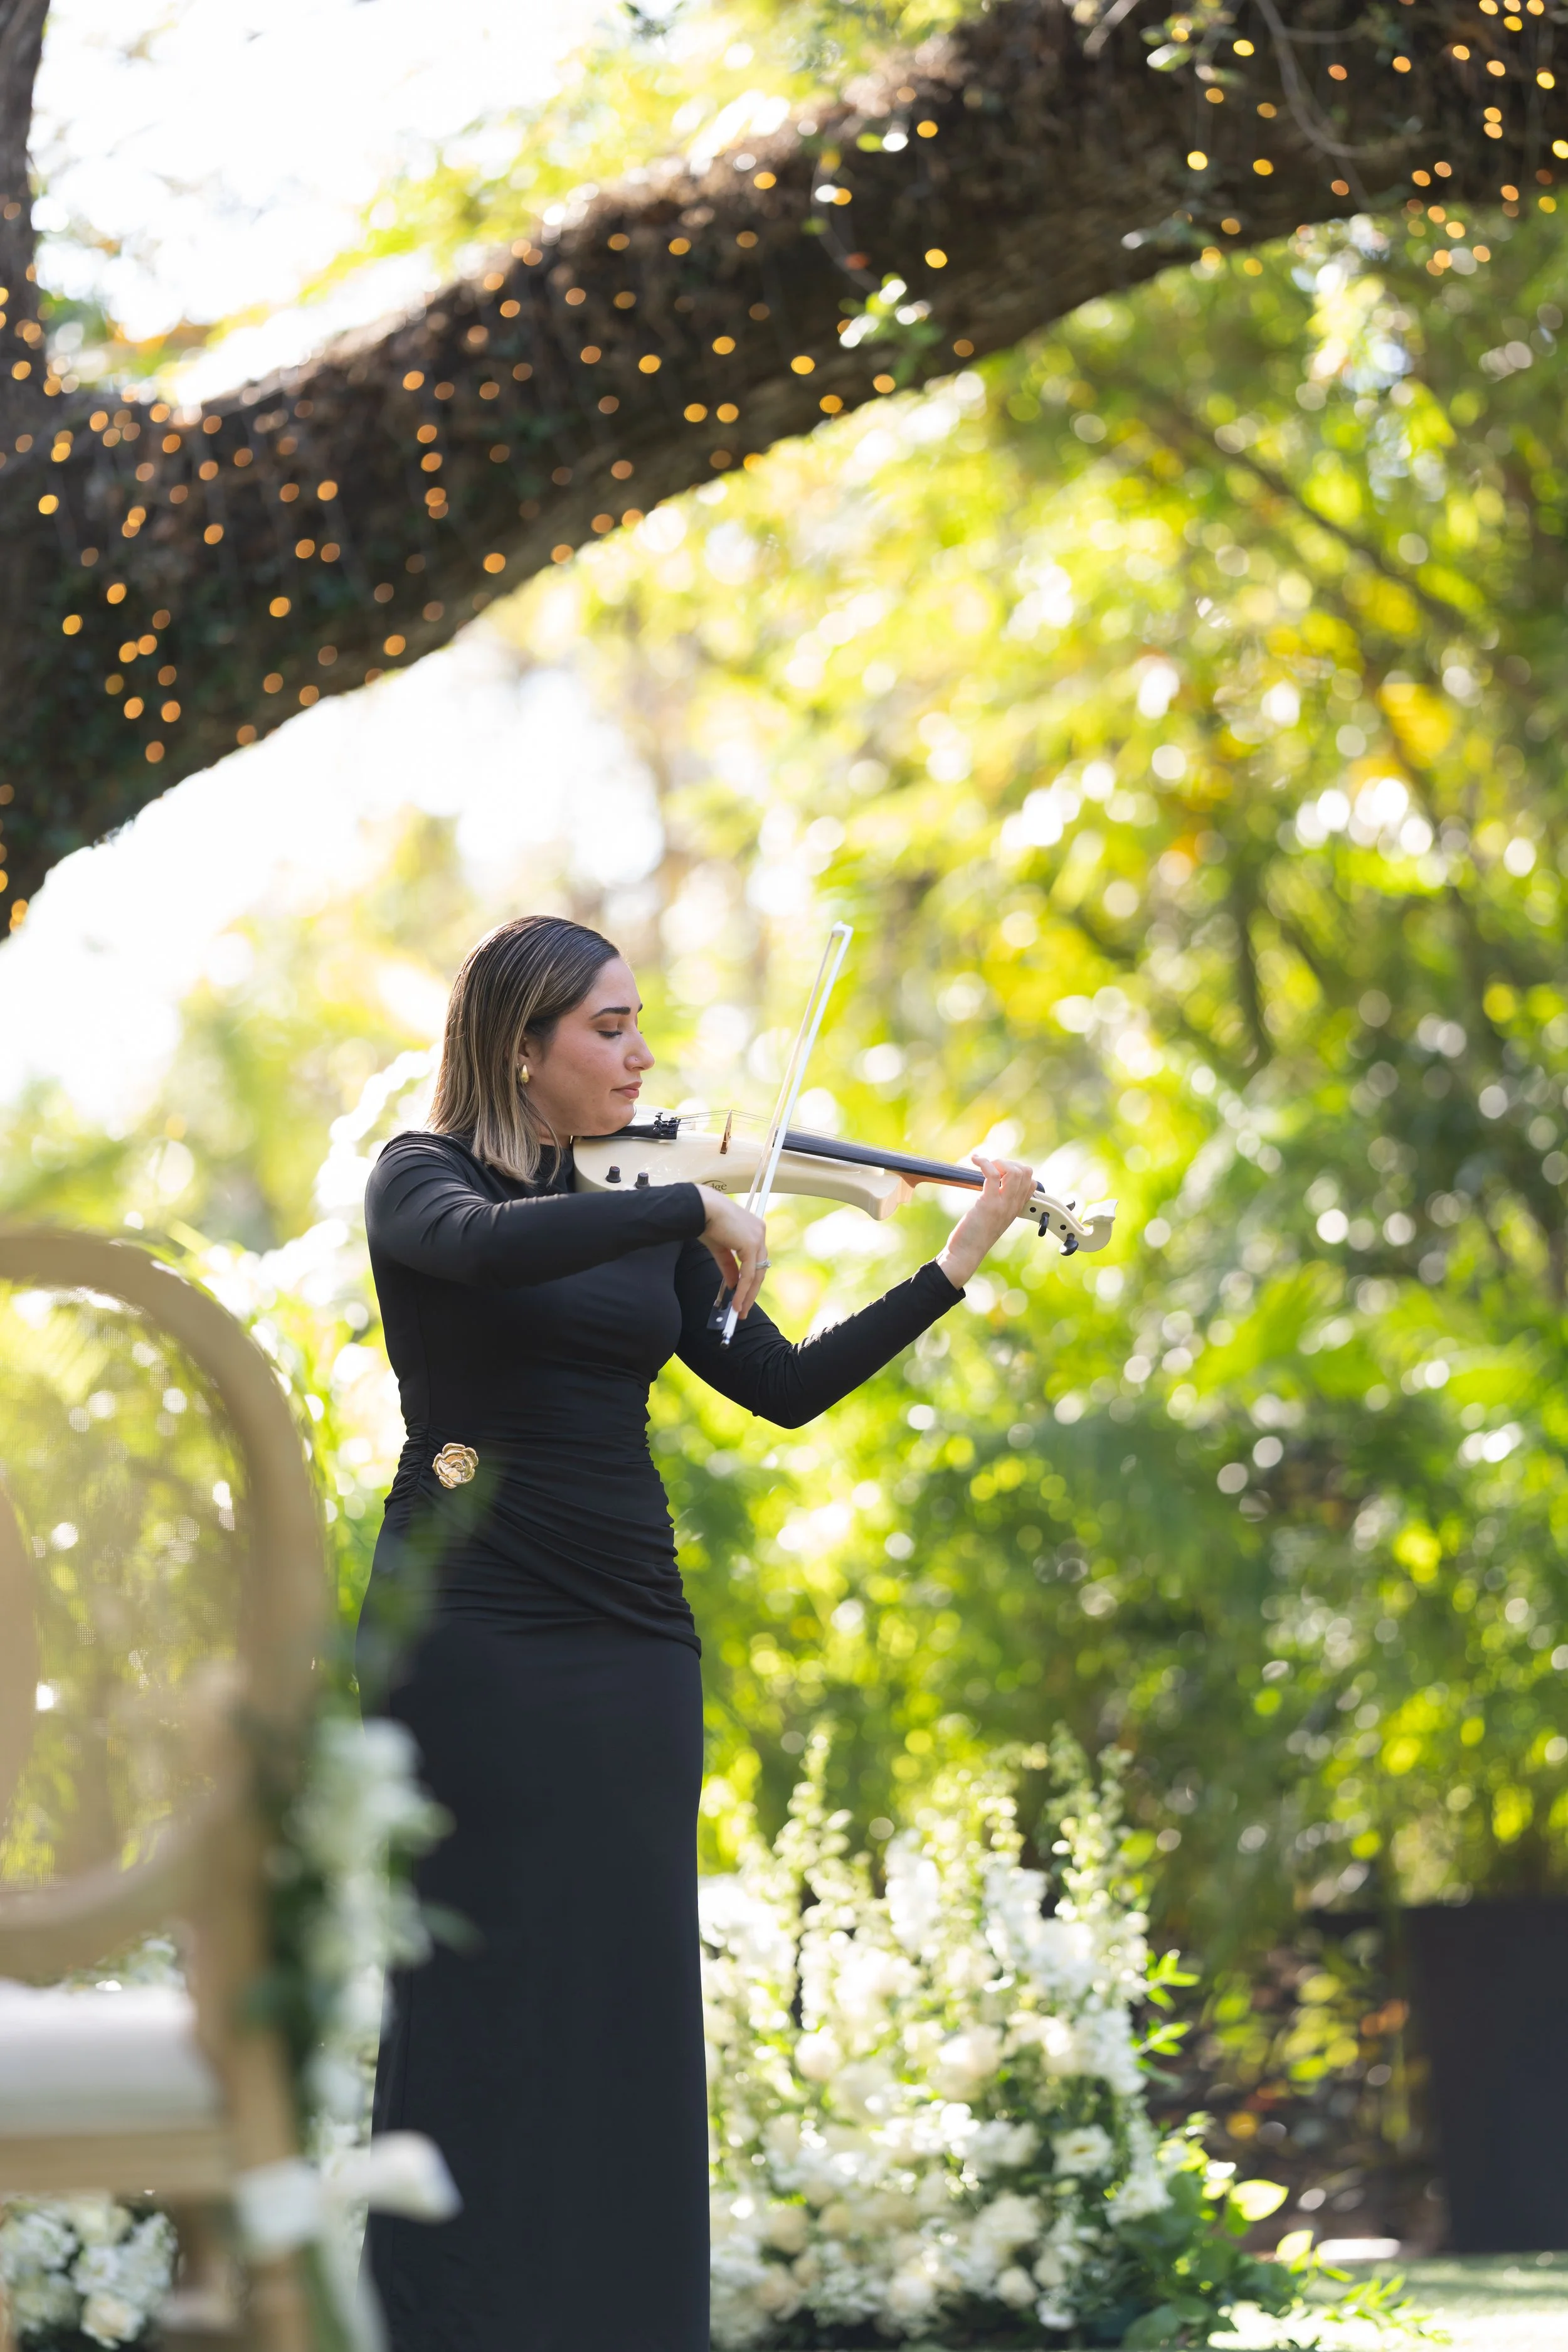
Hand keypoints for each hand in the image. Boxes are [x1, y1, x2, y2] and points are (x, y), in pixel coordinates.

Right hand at [695, 1187, 769, 1320]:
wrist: (701, 1207)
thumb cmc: (706, 1221)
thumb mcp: (719, 1248)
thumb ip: (728, 1266)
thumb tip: (732, 1285)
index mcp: (754, 1230)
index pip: (756, 1260)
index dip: (750, 1280)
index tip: (743, 1296)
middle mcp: (759, 1232)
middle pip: (759, 1269)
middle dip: (750, 1292)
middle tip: (742, 1309)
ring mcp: (758, 1238)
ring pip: (756, 1274)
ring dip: (747, 1295)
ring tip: (739, 1310)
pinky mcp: (752, 1244)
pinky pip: (748, 1274)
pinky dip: (743, 1290)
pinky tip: (736, 1301)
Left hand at [937, 1156, 1037, 1291]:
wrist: (965, 1254)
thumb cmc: (974, 1235)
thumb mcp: (992, 1218)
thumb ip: (997, 1203)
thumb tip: (991, 1182)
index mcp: (1016, 1208)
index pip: (1032, 1182)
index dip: (1017, 1171)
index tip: (999, 1172)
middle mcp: (1013, 1205)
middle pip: (1026, 1172)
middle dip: (1007, 1163)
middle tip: (990, 1168)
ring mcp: (1003, 1204)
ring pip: (1014, 1171)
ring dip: (998, 1162)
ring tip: (983, 1165)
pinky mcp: (988, 1203)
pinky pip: (993, 1174)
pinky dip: (984, 1162)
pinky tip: (975, 1160)